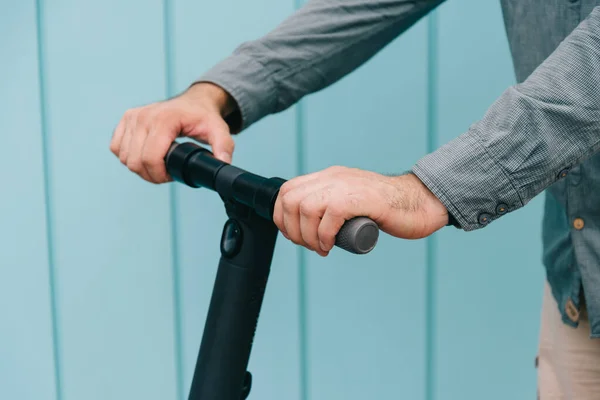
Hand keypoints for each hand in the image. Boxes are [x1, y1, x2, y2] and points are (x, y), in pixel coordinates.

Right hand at [110, 82, 236, 183]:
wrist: (193, 102)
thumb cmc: (204, 117)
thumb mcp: (219, 131)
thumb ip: (223, 147)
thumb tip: (222, 164)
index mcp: (164, 119)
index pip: (150, 158)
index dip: (160, 175)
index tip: (172, 175)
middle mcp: (144, 116)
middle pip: (135, 161)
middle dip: (151, 174)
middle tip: (166, 173)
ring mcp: (133, 116)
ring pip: (124, 157)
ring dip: (139, 167)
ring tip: (158, 164)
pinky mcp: (126, 119)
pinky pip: (116, 147)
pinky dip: (128, 156)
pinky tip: (143, 155)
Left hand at [273, 167, 448, 255]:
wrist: (421, 203)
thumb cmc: (388, 208)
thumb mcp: (351, 201)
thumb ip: (332, 206)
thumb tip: (308, 225)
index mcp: (329, 177)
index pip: (288, 190)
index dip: (282, 216)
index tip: (293, 235)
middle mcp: (334, 177)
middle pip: (291, 199)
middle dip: (292, 229)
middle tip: (308, 245)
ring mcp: (347, 186)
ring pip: (306, 208)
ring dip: (307, 236)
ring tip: (321, 248)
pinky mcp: (361, 198)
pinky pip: (328, 216)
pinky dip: (323, 236)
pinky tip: (331, 246)